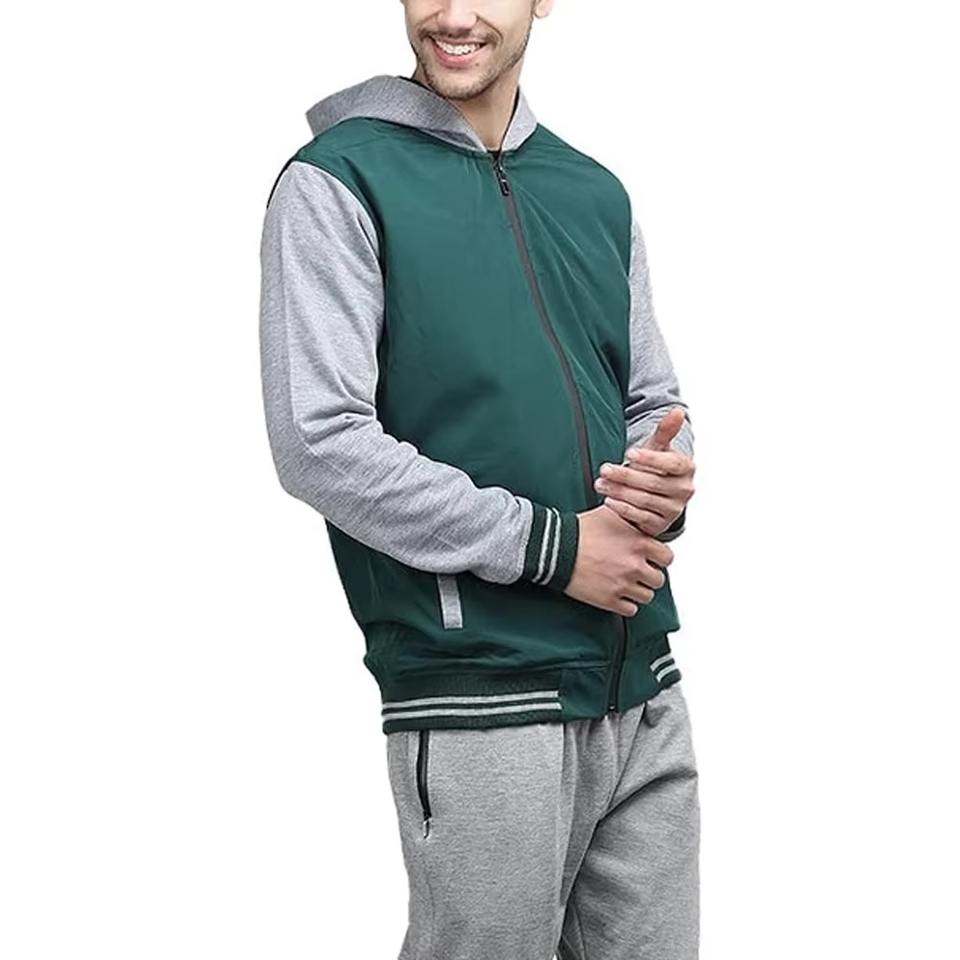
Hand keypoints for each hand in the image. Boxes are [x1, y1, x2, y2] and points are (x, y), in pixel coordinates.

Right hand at [564, 505, 674, 615]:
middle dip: (648, 576)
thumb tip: (642, 512)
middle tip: (636, 572)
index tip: (650, 558)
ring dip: (638, 591)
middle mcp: (634, 565)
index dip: (658, 558)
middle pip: (658, 580)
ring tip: (625, 583)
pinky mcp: (609, 600)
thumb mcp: (610, 513)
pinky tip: (616, 593)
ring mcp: (623, 584)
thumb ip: (631, 514)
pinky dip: (625, 604)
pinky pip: (630, 610)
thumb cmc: (580, 530)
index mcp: (639, 543)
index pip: (667, 558)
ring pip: (646, 596)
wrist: (555, 549)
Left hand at [594, 409, 695, 536]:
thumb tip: (678, 410)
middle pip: (653, 482)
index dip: (650, 459)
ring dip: (619, 491)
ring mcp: (674, 510)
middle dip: (626, 475)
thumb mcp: (658, 449)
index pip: (671, 463)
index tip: (629, 453)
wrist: (652, 495)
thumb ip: (665, 431)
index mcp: (686, 469)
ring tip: (599, 483)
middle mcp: (684, 490)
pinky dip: (623, 509)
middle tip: (604, 469)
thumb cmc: (654, 468)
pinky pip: (641, 518)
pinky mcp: (661, 525)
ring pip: (644, 500)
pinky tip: (608, 501)